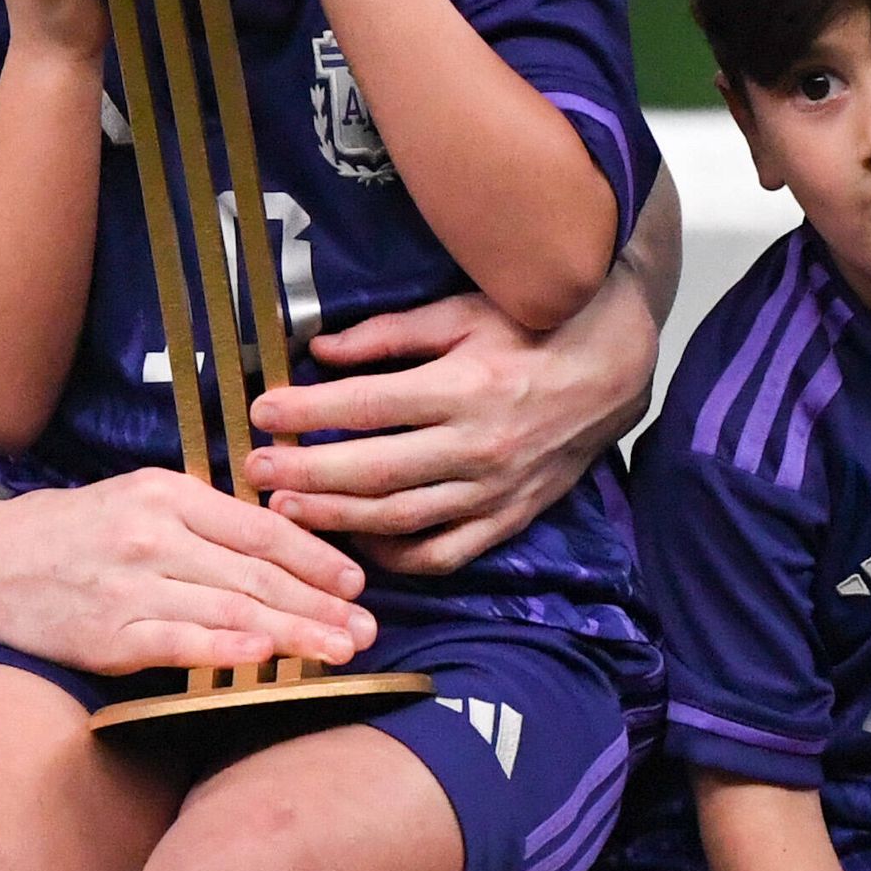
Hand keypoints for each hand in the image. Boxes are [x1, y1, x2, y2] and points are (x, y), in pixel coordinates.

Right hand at [0, 468, 376, 674]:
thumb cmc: (66, 532)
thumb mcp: (135, 498)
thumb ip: (200, 517)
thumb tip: (277, 541)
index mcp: (166, 492)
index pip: (259, 527)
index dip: (315, 556)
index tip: (355, 581)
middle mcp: (153, 534)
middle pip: (256, 573)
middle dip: (320, 603)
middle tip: (367, 627)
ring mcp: (131, 586)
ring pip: (230, 608)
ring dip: (294, 632)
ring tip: (339, 650)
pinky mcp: (108, 634)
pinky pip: (179, 640)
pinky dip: (226, 646)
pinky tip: (265, 655)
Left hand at [242, 283, 658, 570]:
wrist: (615, 368)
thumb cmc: (533, 328)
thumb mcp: (462, 313)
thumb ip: (389, 335)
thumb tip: (319, 350)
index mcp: (466, 386)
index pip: (368, 404)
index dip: (308, 411)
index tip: (261, 412)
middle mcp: (479, 445)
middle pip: (375, 471)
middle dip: (307, 473)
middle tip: (255, 470)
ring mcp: (496, 490)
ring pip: (403, 519)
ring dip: (339, 519)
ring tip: (288, 510)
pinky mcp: (510, 517)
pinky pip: (445, 553)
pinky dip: (398, 558)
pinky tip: (358, 543)